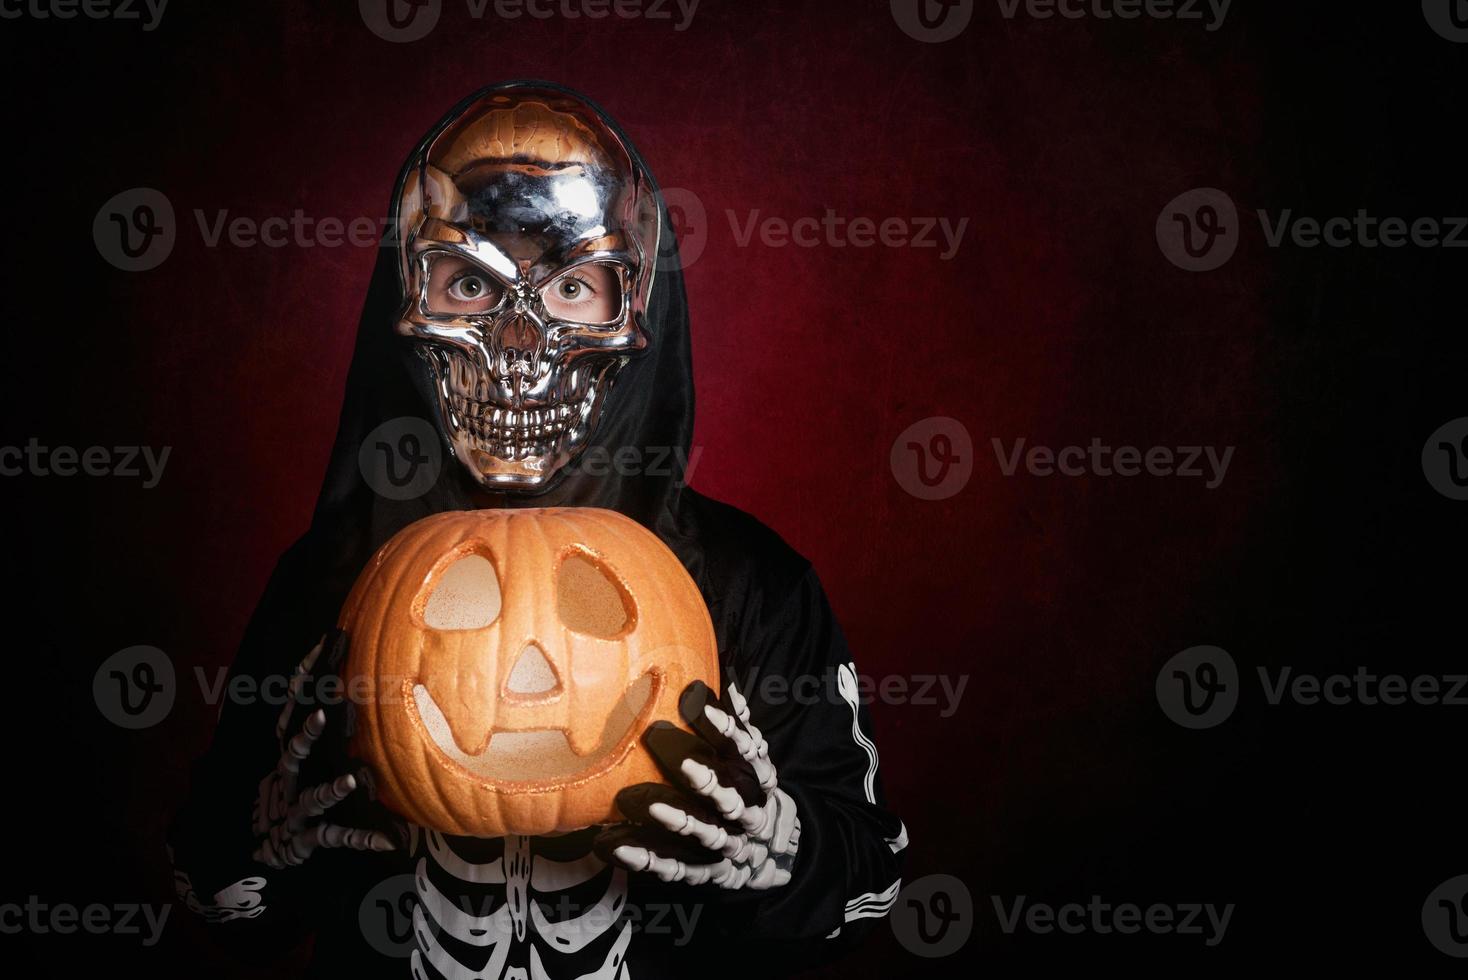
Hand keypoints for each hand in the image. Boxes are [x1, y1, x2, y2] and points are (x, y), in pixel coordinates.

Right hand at [250, 633, 397, 868]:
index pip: (292, 708)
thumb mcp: (296, 755)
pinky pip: (337, 837)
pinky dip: (362, 839)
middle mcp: (288, 777)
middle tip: (322, 714)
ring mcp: (295, 807)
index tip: (322, 644)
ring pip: (312, 797)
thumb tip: (344, 673)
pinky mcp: (307, 837)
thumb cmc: (289, 789)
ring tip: (352, 780)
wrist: (260, 844)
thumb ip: (313, 719)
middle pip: (292, 751)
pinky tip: (387, 840)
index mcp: (287, 752)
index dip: (303, 678)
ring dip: (331, 789)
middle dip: (305, 733)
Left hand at [595, 680, 799, 890]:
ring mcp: (727, 844)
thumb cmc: (748, 789)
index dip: (721, 726)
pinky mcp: (704, 870)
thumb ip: (736, 726)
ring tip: (637, 803)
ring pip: (701, 832)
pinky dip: (645, 858)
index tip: (693, 699)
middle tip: (661, 744)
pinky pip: (674, 867)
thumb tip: (722, 683)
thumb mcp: (751, 758)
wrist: (774, 850)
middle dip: (698, 774)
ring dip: (673, 818)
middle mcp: (746, 812)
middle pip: (723, 794)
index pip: (742, 748)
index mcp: (757, 777)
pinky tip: (615, 845)